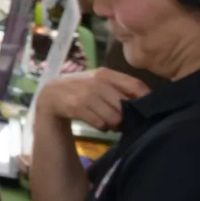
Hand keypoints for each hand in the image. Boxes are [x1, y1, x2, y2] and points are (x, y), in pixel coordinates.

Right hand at [35, 68, 150, 131]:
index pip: (136, 85)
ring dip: (113, 123)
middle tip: (121, 118)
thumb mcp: (99, 82)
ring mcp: (86, 94)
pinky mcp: (77, 106)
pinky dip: (102, 126)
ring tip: (107, 120)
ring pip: (115, 117)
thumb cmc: (81, 89)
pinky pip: (101, 123)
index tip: (148, 109)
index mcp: (106, 73)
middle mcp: (97, 82)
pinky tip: (97, 122)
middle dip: (126, 116)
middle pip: (126, 105)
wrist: (51, 95)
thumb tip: (146, 100)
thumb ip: (120, 87)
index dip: (146, 98)